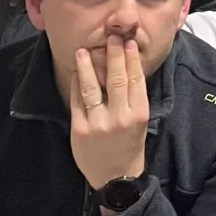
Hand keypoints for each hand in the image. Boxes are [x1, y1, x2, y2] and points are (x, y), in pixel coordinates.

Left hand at [69, 39, 148, 190]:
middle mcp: (120, 117)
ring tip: (83, 51)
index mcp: (138, 114)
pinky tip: (76, 72)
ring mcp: (99, 123)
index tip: (128, 43)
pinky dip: (76, 84)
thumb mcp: (139, 123)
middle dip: (113, 56)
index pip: (135, 80)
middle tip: (111, 38)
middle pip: (115, 79)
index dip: (131, 60)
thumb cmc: (129, 146)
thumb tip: (126, 70)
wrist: (116, 177)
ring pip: (92, 88)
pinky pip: (77, 101)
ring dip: (87, 67)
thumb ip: (132, 99)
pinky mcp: (80, 129)